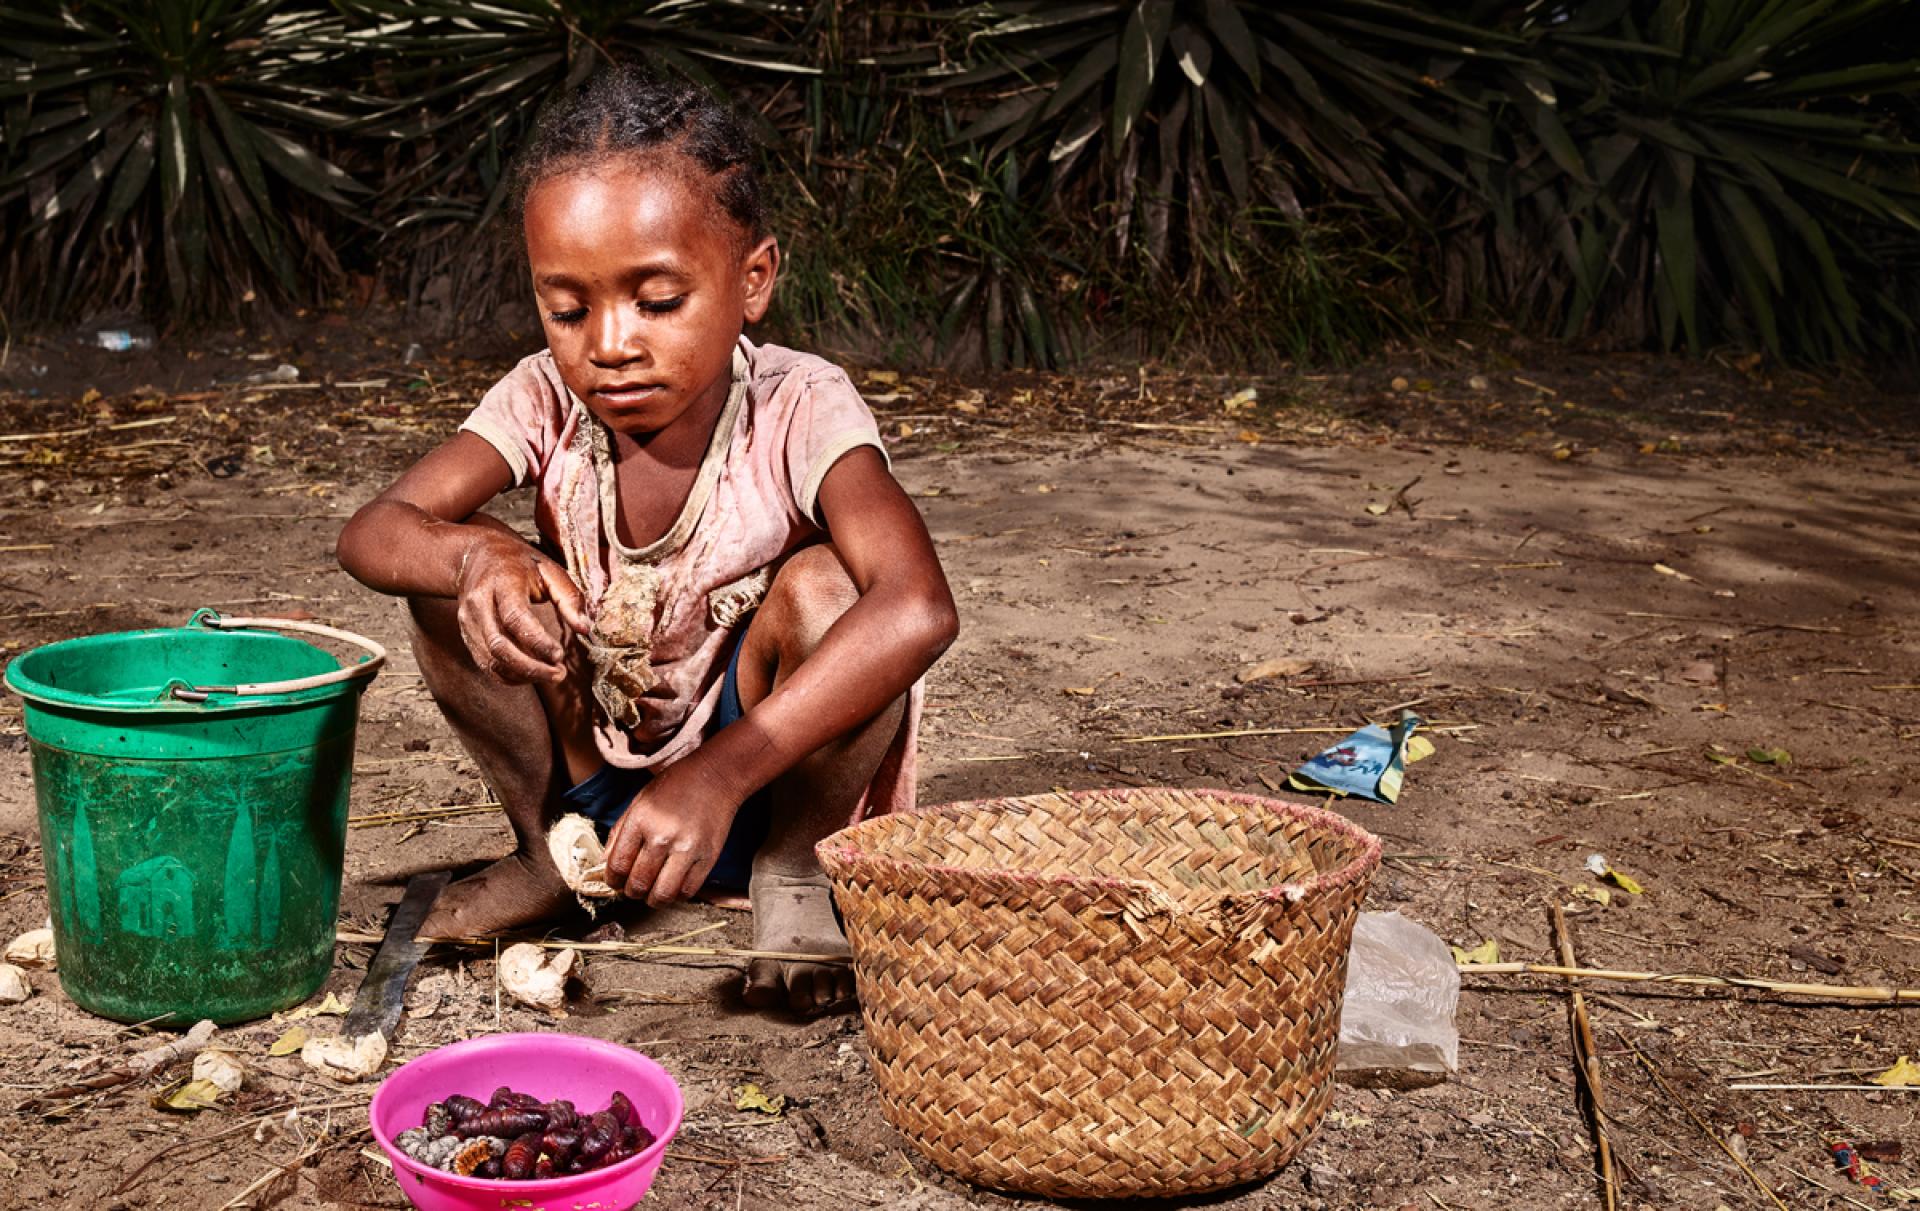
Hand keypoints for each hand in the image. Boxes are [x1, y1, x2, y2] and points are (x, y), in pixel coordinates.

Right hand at [453, 531, 589, 683]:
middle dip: (530, 667)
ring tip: (551, 675)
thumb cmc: (520, 564)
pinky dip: (509, 676)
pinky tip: (531, 674)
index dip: (537, 641)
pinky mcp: (467, 635)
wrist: (478, 557)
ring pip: (491, 660)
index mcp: (501, 582)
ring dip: (522, 675)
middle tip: (559, 674)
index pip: (514, 617)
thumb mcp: (549, 569)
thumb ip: (569, 597)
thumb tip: (585, 628)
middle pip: (499, 645)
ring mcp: (468, 621)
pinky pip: (486, 664)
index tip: (559, 655)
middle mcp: (479, 603)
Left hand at [603, 755, 744, 906]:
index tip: (616, 881)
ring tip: (652, 891)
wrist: (715, 777)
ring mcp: (687, 849)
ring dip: (653, 899)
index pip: (617, 866)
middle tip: (634, 887)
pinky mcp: (708, 858)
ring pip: (662, 895)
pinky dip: (676, 895)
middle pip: (638, 884)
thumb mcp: (639, 802)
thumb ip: (620, 834)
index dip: (612, 880)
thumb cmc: (675, 786)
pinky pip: (688, 892)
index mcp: (641, 821)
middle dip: (631, 891)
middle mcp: (663, 837)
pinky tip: (673, 884)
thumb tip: (606, 865)